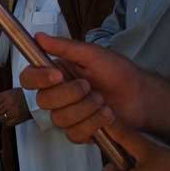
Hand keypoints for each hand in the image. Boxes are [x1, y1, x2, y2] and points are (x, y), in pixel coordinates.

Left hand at [0, 88, 30, 125]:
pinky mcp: (18, 119)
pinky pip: (8, 123)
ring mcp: (14, 112)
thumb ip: (2, 97)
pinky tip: (8, 118)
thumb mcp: (11, 92)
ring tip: (3, 115)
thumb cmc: (24, 95)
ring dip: (0, 117)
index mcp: (7, 95)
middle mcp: (10, 103)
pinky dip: (6, 121)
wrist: (36, 100)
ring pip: (1, 117)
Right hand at [19, 33, 147, 142]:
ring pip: (59, 118)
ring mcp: (66, 115)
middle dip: (70, 95)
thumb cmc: (118, 72)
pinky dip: (93, 124)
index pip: (28, 78)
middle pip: (43, 101)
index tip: (58, 75)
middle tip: (90, 87)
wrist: (141, 96)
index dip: (38, 78)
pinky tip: (106, 115)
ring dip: (85, 110)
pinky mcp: (79, 131)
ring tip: (102, 101)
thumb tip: (38, 36)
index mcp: (54, 74)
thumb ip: (64, 46)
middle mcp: (56, 95)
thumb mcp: (92, 54)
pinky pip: (74, 134)